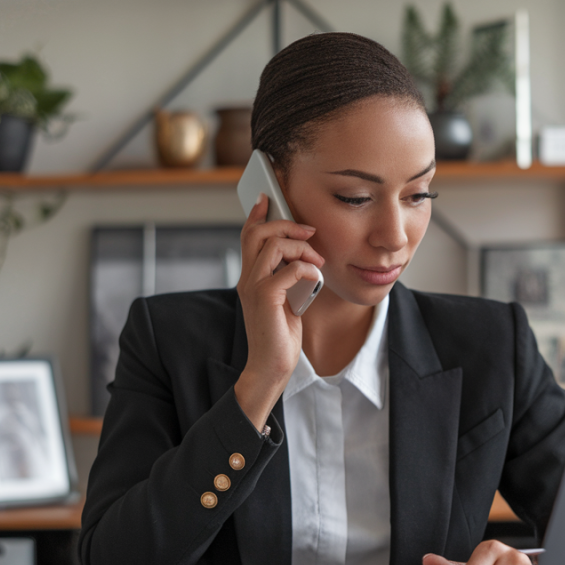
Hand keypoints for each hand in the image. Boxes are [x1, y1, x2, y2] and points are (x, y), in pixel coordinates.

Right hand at [234, 193, 324, 430]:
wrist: (272, 366)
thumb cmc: (281, 335)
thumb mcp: (286, 299)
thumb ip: (287, 277)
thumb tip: (304, 257)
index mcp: (250, 276)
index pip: (248, 235)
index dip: (257, 214)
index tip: (268, 198)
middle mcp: (247, 278)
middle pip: (258, 232)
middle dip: (286, 224)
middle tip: (309, 232)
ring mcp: (254, 287)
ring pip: (273, 245)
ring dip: (301, 247)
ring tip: (317, 261)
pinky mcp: (266, 298)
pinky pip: (289, 269)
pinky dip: (308, 269)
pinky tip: (316, 278)